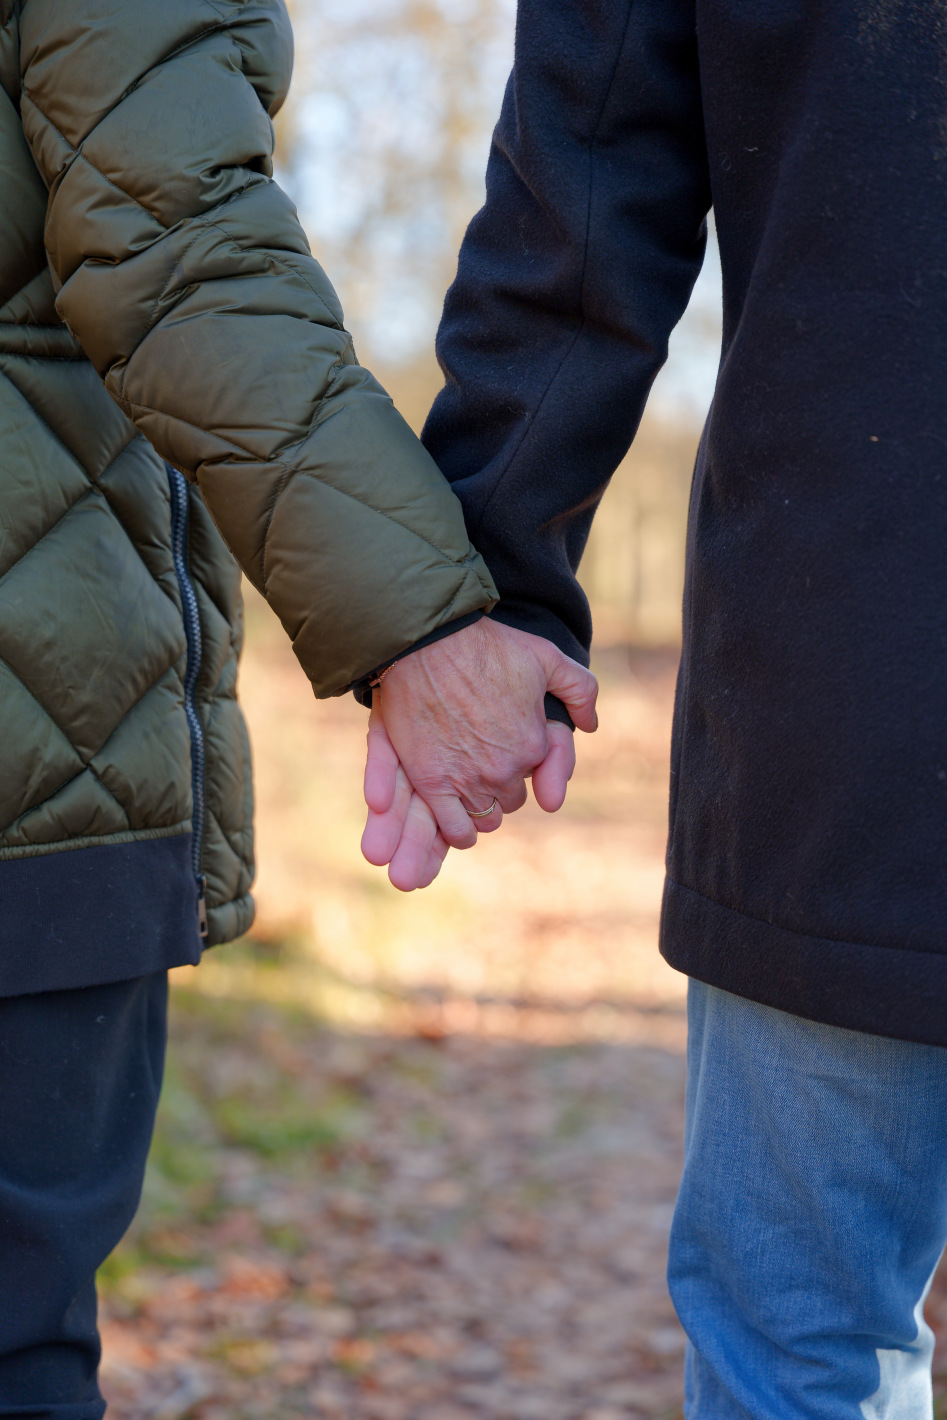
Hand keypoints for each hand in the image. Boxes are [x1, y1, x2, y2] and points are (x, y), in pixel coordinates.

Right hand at [363, 618, 597, 875]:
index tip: (503, 749)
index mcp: (533, 745)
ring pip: (485, 818)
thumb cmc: (486, 646)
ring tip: (464, 785)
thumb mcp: (547, 657)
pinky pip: (456, 828)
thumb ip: (580, 690)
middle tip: (480, 761)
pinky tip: (453, 814)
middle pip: (510, 800)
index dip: (522, 767)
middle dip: (499, 786)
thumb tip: (590, 725)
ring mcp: (467, 779)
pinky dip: (458, 828)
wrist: (425, 643)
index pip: (537, 779)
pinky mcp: (432, 783)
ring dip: (479, 807)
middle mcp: (504, 770)